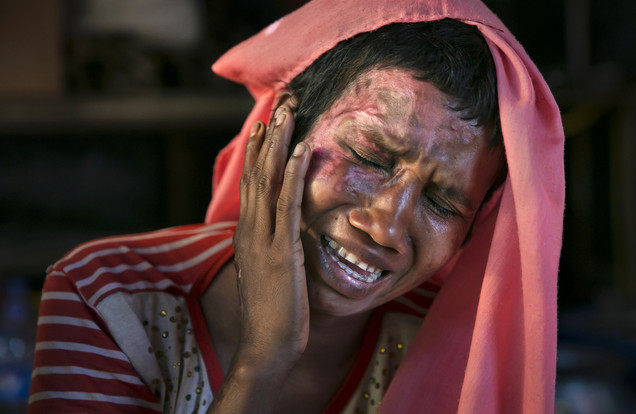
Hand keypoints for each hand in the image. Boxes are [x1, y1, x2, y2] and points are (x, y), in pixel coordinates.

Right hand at [232, 92, 310, 365]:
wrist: (266, 346)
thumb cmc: (273, 314)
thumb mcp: (269, 272)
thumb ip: (272, 248)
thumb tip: (284, 233)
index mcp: (248, 234)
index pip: (253, 183)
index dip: (260, 150)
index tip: (268, 122)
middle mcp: (250, 229)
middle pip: (258, 171)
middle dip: (270, 133)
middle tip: (281, 100)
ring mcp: (263, 239)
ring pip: (269, 179)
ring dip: (279, 142)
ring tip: (288, 110)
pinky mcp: (281, 250)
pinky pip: (287, 204)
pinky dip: (292, 174)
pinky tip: (301, 150)